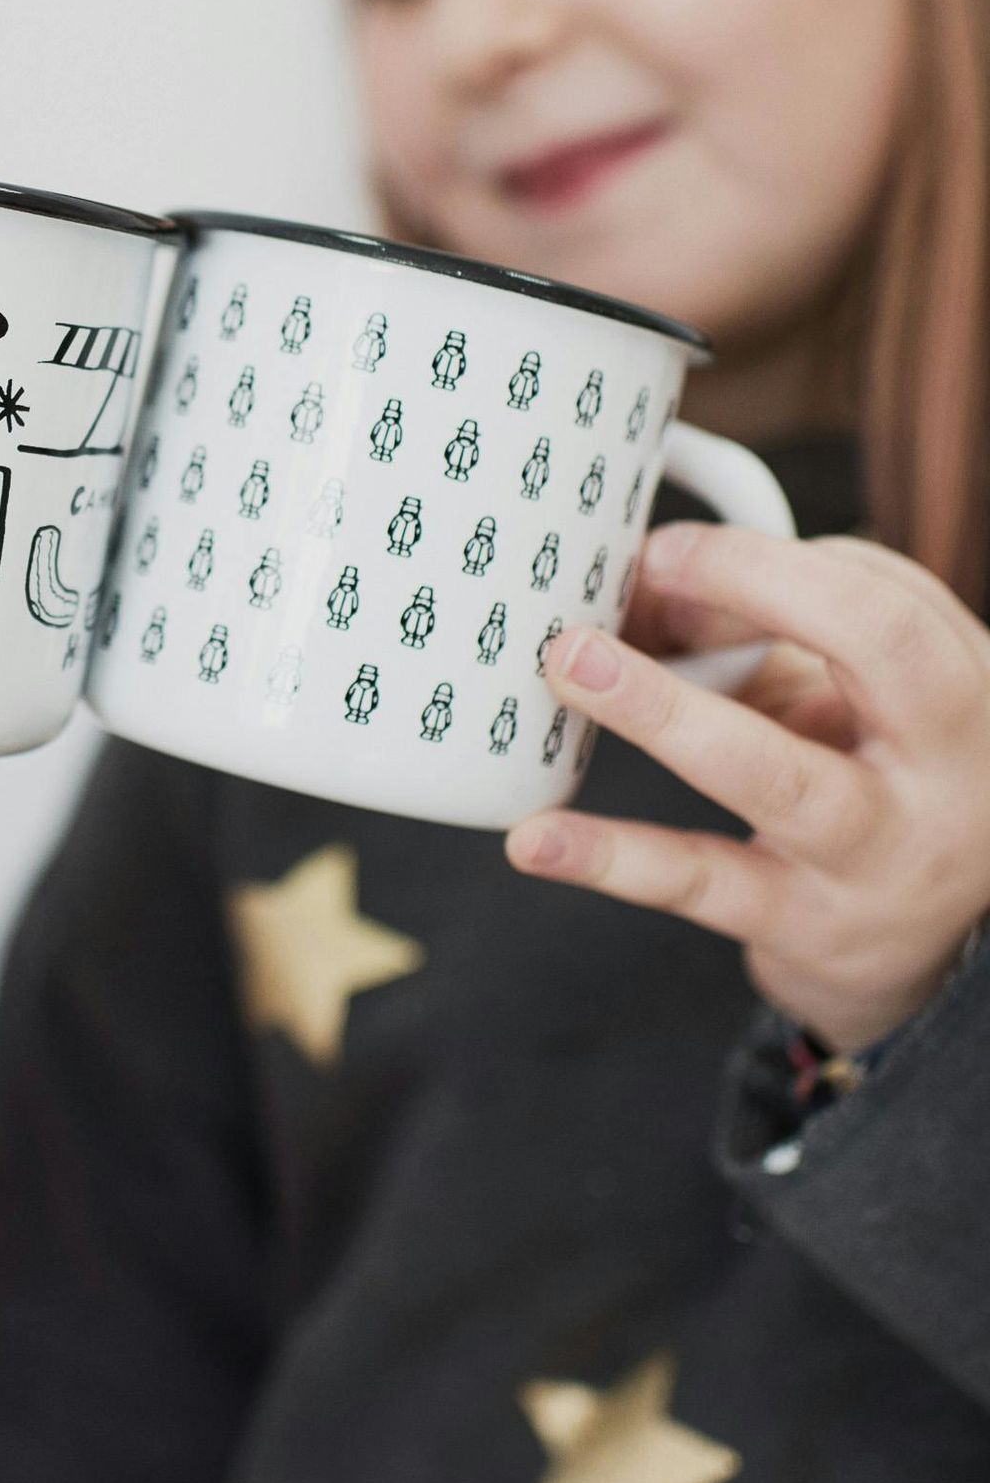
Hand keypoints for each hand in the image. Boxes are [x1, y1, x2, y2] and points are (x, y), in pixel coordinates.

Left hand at [504, 519, 989, 1052]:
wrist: (933, 931)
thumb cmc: (879, 768)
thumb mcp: (851, 687)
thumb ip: (767, 625)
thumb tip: (639, 585)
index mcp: (956, 685)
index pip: (882, 602)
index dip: (770, 565)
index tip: (664, 551)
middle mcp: (940, 769)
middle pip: (880, 655)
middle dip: (754, 593)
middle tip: (640, 569)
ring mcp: (876, 855)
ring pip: (776, 775)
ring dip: (662, 712)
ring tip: (568, 670)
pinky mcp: (804, 927)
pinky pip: (702, 884)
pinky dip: (612, 859)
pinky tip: (535, 838)